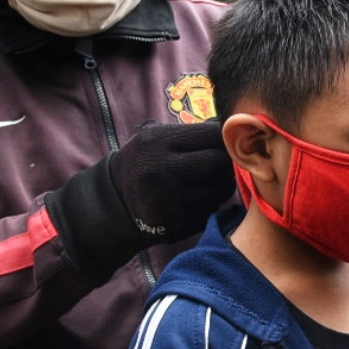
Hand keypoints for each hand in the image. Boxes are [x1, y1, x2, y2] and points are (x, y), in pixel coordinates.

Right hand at [45, 121, 235, 281]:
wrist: (113, 200)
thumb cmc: (146, 161)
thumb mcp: (158, 137)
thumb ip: (193, 132)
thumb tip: (235, 125)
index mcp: (159, 141)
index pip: (212, 135)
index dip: (227, 140)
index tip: (230, 144)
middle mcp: (160, 169)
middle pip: (219, 163)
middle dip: (227, 164)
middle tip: (225, 166)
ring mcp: (166, 199)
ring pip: (218, 191)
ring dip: (220, 188)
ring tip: (208, 184)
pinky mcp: (171, 223)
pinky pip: (208, 212)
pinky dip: (208, 207)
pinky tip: (195, 202)